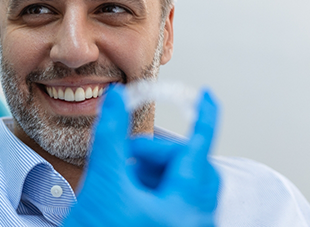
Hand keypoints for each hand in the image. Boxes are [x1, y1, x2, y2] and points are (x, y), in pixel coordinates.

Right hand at [62, 84, 220, 226]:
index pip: (200, 149)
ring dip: (156, 177)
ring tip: (122, 185)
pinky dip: (157, 195)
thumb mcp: (101, 184)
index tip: (208, 95)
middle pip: (193, 171)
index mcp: (183, 208)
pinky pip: (179, 209)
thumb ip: (112, 138)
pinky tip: (127, 202)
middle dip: (162, 156)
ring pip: (185, 190)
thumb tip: (116, 100)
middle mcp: (195, 224)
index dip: (205, 117)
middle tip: (129, 159)